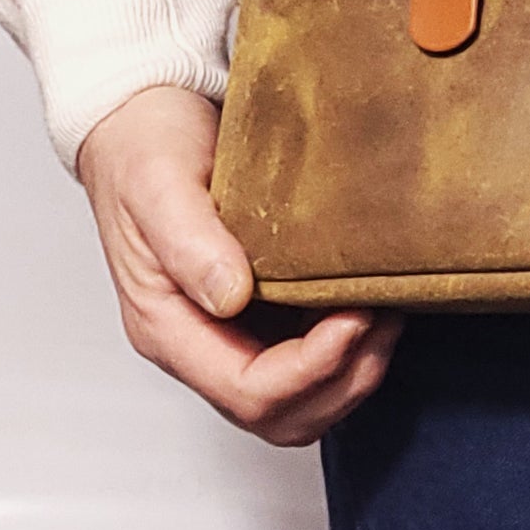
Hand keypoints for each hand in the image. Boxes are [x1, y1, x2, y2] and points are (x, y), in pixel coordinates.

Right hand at [77, 84, 403, 445]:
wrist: (142, 116)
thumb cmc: (144, 148)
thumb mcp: (158, 184)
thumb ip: (190, 243)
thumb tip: (231, 296)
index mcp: (168, 327)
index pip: (249, 391)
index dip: (312, 368)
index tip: (355, 317)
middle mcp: (201, 339)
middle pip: (281, 414)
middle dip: (343, 379)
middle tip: (384, 317)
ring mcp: (231, 329)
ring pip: (303, 398)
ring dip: (355, 369)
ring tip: (388, 310)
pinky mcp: (261, 307)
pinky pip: (311, 356)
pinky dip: (352, 344)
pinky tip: (375, 298)